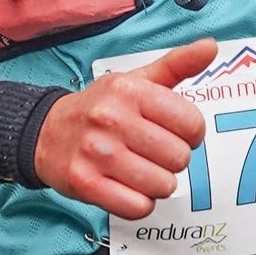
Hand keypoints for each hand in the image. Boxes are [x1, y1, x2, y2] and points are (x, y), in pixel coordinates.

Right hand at [32, 38, 214, 217]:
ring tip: (140, 170)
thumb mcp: (136, 80)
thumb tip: (209, 47)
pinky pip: (138, 207)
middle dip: (172, 160)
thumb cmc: (99, 108)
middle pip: (179, 158)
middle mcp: (111, 119)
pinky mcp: (86, 183)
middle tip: (152, 153)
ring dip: (157, 183)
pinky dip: (139, 203)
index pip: (192, 123)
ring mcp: (97, 153)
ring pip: (162, 185)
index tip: (175, 133)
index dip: (191, 134)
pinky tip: (127, 187)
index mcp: (129, 91)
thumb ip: (177, 64)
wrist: (45, 132)